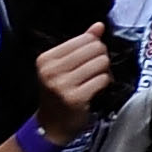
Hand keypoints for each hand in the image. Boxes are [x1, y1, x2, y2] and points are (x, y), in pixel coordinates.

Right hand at [28, 25, 114, 143]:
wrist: (51, 126)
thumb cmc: (59, 93)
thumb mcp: (63, 67)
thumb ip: (81, 44)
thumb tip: (99, 26)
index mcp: (46, 59)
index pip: (84, 38)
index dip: (95, 46)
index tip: (91, 58)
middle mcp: (51, 70)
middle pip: (95, 49)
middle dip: (102, 58)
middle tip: (97, 70)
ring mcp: (62, 85)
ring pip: (101, 63)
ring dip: (105, 71)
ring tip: (96, 79)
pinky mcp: (75, 98)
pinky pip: (103, 79)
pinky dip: (105, 83)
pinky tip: (97, 89)